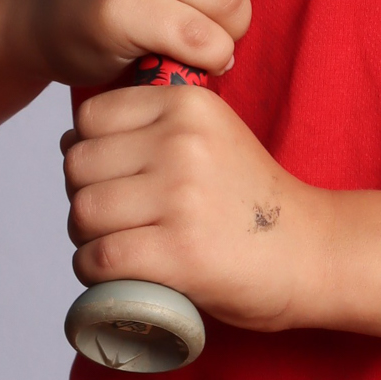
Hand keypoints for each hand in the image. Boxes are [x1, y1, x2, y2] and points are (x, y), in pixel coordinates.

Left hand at [63, 86, 330, 331]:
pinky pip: (99, 258)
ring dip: (87, 239)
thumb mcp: (212, 135)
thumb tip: (68, 140)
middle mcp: (182, 142)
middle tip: (115, 221)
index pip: (90, 118)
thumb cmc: (250, 201)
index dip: (90, 151)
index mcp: (188, 105)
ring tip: (116, 247)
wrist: (311, 251)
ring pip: (83, 212)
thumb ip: (153, 127)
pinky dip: (94, 272)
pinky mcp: (178, 252)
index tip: (114, 179)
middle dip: (85, 197)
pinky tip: (116, 274)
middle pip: (79, 166)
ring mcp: (180, 196)